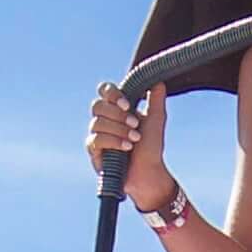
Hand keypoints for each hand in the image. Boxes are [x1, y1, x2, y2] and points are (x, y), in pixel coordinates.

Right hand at [87, 87, 179, 222]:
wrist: (150, 172)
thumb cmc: (152, 146)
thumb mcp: (156, 119)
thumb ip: (156, 99)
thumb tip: (157, 79)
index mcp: (117, 108)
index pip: (105, 91)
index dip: (112, 94)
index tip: (127, 104)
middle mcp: (104, 119)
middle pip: (98, 105)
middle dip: (118, 114)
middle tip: (135, 124)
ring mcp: (97, 134)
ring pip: (97, 123)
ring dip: (119, 129)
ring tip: (134, 139)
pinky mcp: (94, 151)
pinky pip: (96, 140)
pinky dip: (113, 141)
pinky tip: (126, 147)